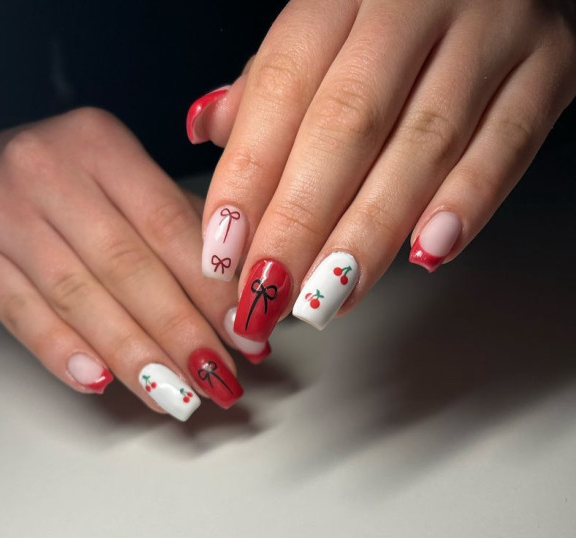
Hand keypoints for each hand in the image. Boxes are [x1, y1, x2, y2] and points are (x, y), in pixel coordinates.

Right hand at [0, 109, 269, 420]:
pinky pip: (22, 315)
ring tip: (176, 395)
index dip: (211, 288)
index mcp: (100, 145)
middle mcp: (49, 173)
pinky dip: (63, 353)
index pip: (169, 225)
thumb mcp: (122, 179)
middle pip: (128, 266)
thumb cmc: (67, 180)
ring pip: (79, 298)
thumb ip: (179, 229)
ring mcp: (4, 215)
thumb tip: (238, 302)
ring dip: (134, 355)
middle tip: (217, 377)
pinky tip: (101, 381)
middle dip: (180, 332)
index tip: (245, 334)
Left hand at [189, 0, 575, 336]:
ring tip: (330, 295)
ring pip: (423, 145)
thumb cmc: (397, 9)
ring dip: (371, 233)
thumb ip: (270, 81)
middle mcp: (413, 2)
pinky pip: (508, 143)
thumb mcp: (323, 23)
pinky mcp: (548, 66)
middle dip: (301, 222)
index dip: (248, 177)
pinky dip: (467, 203)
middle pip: (348, 124)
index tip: (224, 252)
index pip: (282, 87)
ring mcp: (490, 29)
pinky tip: (426, 254)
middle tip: (270, 293)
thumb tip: (208, 133)